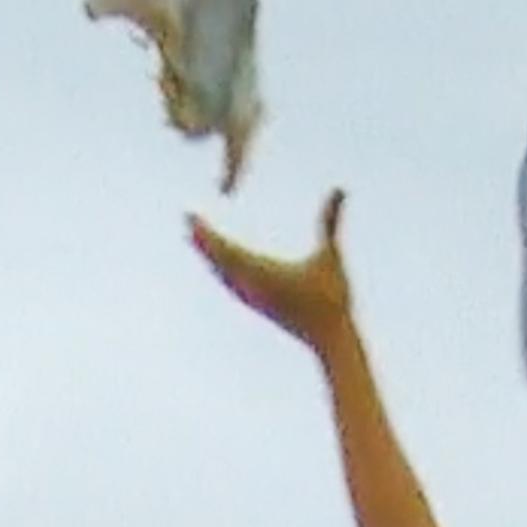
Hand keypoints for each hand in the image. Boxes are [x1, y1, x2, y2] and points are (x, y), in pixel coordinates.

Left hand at [189, 188, 356, 353]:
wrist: (330, 339)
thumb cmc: (333, 298)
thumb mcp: (331, 255)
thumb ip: (331, 221)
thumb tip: (340, 187)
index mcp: (263, 272)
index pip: (225, 248)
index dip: (206, 231)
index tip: (190, 216)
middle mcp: (251, 286)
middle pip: (217, 260)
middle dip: (202, 238)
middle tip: (187, 219)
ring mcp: (253, 298)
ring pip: (222, 274)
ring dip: (208, 254)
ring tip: (194, 238)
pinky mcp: (258, 305)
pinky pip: (231, 284)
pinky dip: (220, 270)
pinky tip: (219, 267)